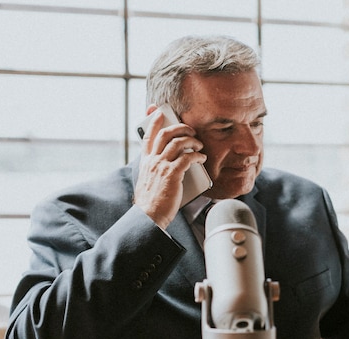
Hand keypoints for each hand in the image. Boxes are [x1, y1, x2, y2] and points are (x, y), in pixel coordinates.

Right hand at [134, 111, 206, 228]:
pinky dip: (197, 155)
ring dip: (192, 140)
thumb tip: (172, 164)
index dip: (154, 122)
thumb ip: (157, 170)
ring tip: (199, 145)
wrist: (148, 216)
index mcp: (146, 162)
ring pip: (178, 143)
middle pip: (165, 134)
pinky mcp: (172, 174)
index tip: (158, 112)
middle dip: (180, 127)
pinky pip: (188, 158)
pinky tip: (202, 158)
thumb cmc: (152, 202)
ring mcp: (162, 166)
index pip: (148, 137)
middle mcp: (152, 161)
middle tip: (190, 129)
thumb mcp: (149, 182)